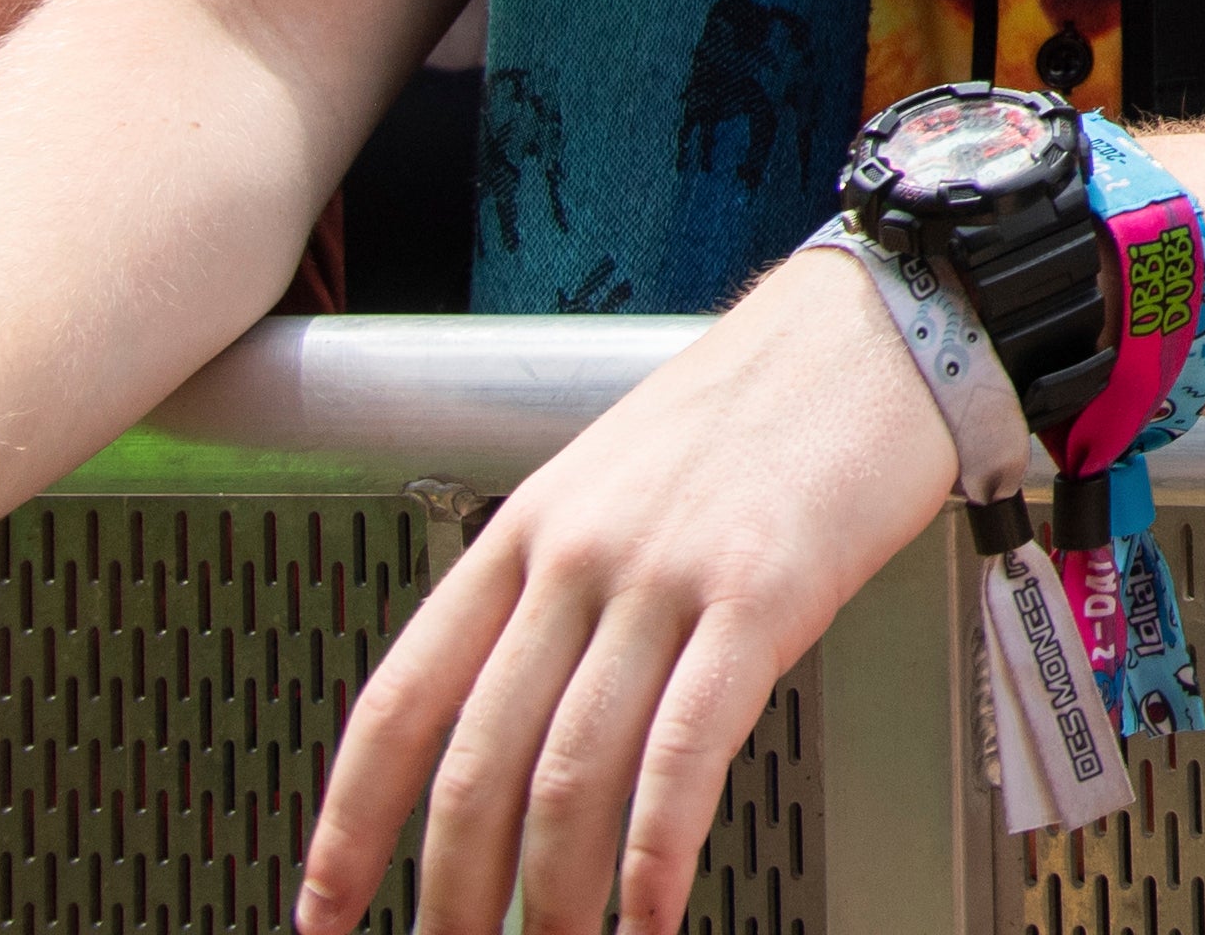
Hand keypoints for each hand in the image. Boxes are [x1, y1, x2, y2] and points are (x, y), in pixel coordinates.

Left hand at [296, 248, 949, 934]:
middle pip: (479, 759)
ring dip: (557, 892)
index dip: (350, 822)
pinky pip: (687, 747)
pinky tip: (652, 910)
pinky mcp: (762, 594)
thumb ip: (562, 589)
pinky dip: (659, 851)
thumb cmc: (763, 405)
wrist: (880, 328)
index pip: (400, 699)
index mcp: (524, 530)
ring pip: (573, 771)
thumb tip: (525, 725)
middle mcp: (576, 557)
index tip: (324, 906)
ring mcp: (665, 576)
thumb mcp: (620, 480)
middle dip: (456, 887)